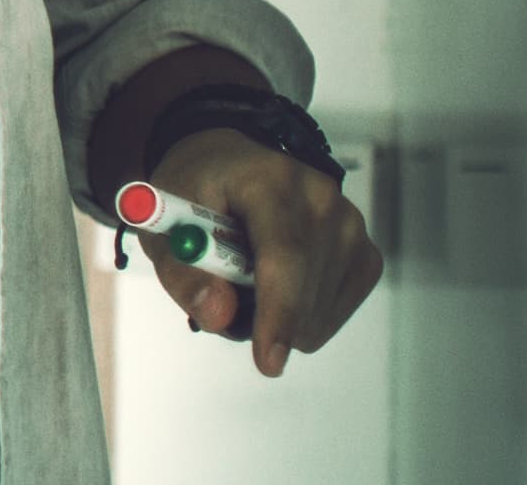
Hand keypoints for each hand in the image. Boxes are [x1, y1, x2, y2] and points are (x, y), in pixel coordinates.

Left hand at [140, 131, 381, 377]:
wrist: (229, 164)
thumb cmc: (194, 191)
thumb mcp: (162, 225)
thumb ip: (183, 273)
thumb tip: (218, 316)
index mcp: (269, 180)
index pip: (285, 256)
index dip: (277, 313)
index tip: (267, 362)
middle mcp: (321, 198)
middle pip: (304, 291)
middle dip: (259, 318)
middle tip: (218, 292)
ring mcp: (351, 224)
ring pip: (320, 310)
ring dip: (278, 317)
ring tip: (245, 278)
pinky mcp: (364, 251)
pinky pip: (337, 310)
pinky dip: (303, 315)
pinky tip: (277, 287)